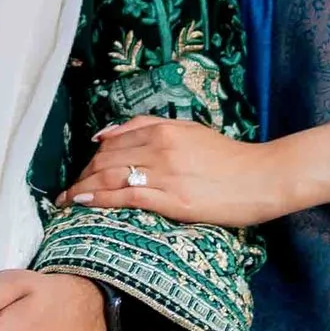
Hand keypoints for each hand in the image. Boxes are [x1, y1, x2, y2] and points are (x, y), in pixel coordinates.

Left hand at [61, 115, 329, 229]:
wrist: (262, 177)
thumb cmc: (228, 158)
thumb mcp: (189, 130)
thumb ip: (149, 126)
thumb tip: (105, 133)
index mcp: (164, 130)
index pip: (112, 142)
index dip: (89, 158)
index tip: (79, 173)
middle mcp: (160, 148)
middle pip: (105, 159)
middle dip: (81, 175)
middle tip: (68, 191)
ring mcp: (165, 174)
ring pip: (110, 176)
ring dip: (82, 188)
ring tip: (67, 201)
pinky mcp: (173, 200)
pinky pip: (125, 196)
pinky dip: (98, 199)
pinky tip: (82, 203)